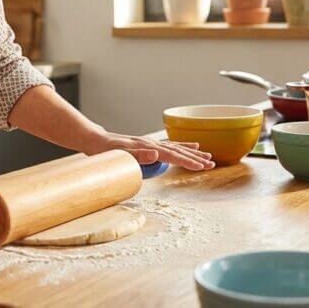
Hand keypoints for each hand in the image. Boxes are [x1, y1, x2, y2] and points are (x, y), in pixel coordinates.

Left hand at [87, 132, 215, 170]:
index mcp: (148, 147)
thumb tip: (157, 155)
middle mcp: (152, 144)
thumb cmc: (106, 150)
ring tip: (208, 156)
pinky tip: (192, 146)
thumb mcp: (119, 154)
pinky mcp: (149, 145)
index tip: (202, 167)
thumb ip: (138, 155)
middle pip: (179, 151)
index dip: (188, 161)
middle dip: (196, 158)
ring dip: (193, 153)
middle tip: (212, 164)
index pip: (172, 156)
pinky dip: (183, 146)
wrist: (96, 141)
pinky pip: (170, 146)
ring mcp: (151, 143)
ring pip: (177, 148)